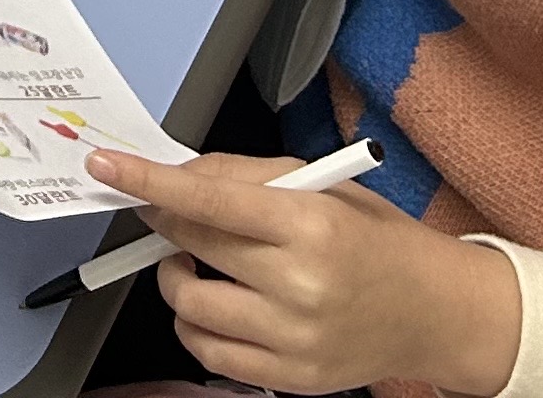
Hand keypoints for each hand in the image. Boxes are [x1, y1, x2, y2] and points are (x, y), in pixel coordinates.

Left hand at [87, 148, 524, 396]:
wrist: (435, 311)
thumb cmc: (377, 242)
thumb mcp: (321, 186)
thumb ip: (243, 175)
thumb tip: (178, 173)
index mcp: (310, 225)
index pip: (208, 199)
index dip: (149, 181)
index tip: (107, 166)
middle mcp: (301, 285)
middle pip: (192, 247)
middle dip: (168, 224)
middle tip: (176, 216)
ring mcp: (295, 337)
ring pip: (189, 306)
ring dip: (178, 279)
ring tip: (204, 265)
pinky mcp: (292, 376)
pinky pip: (209, 353)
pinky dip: (199, 325)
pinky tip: (221, 305)